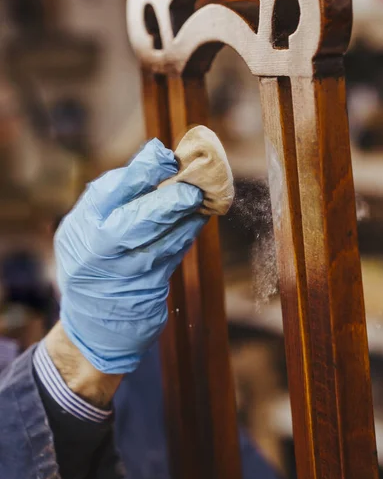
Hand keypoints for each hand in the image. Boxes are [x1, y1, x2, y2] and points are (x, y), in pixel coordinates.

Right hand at [55, 139, 206, 373]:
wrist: (92, 322)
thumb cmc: (92, 258)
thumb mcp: (87, 226)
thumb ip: (115, 195)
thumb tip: (158, 157)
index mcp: (83, 225)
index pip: (112, 191)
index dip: (144, 171)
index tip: (167, 156)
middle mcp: (101, 250)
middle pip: (140, 219)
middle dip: (170, 200)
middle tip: (193, 187)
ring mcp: (126, 272)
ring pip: (165, 239)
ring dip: (188, 216)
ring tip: (204, 196)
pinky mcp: (150, 288)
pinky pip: (175, 255)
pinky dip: (188, 234)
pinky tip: (198, 218)